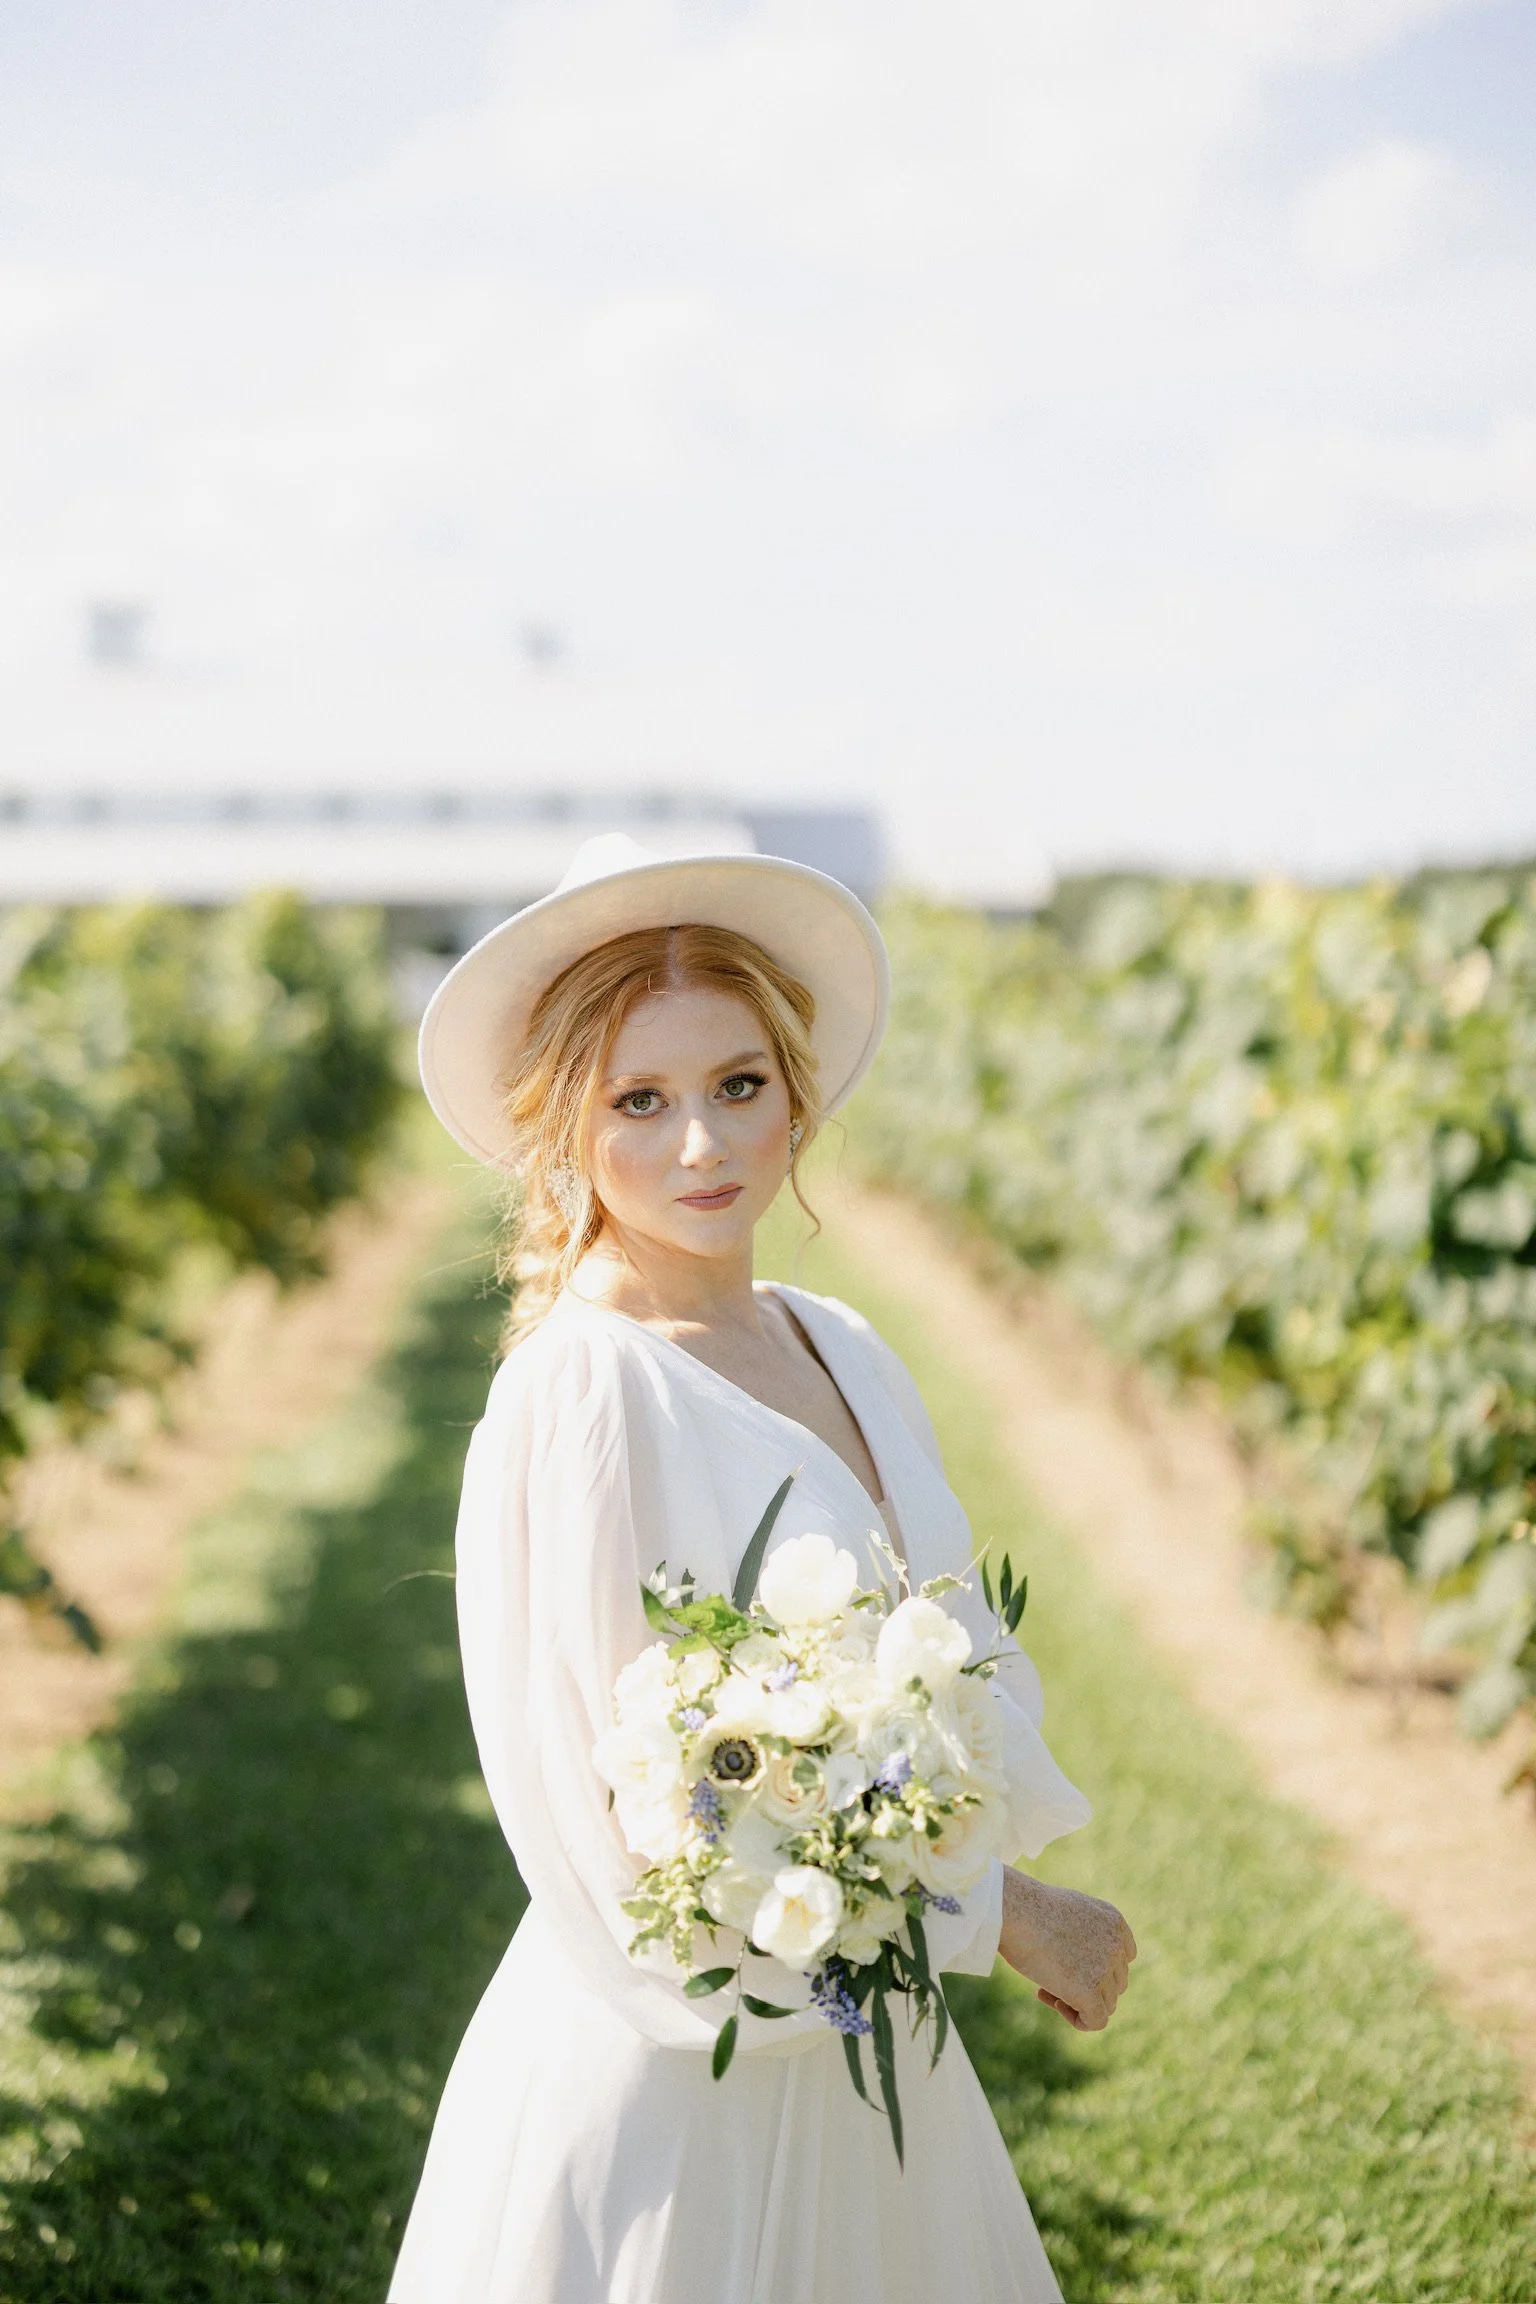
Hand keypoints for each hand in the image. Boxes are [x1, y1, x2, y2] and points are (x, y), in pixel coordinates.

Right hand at [998, 1867, 1135, 2032]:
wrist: (1015, 1910)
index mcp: (1114, 1922)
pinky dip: (1077, 2019)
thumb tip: (1084, 1968)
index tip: (1067, 1965)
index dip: (1097, 1969)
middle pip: (1114, 1984)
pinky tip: (1052, 2000)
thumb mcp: (1068, 1913)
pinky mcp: (1090, 1991)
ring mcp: (1105, 1969)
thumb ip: (1085, 1936)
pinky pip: (1095, 2021)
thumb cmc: (1028, 1908)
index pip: (1121, 1960)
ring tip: (1044, 1987)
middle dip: (1086, 1986)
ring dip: (1077, 2002)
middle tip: (1050, 1979)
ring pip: (1105, 2004)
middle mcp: (1116, 1945)